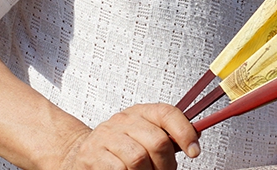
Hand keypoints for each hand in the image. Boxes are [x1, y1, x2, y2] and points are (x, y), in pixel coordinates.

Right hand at [59, 104, 199, 169]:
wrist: (82, 153)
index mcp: (140, 112)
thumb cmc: (119, 148)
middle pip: (157, 141)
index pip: (167, 113)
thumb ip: (167, 136)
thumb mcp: (143, 135)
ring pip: (138, 159)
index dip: (184, 132)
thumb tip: (195, 137)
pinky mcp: (93, 155)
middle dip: (166, 164)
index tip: (194, 151)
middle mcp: (124, 120)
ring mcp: (106, 137)